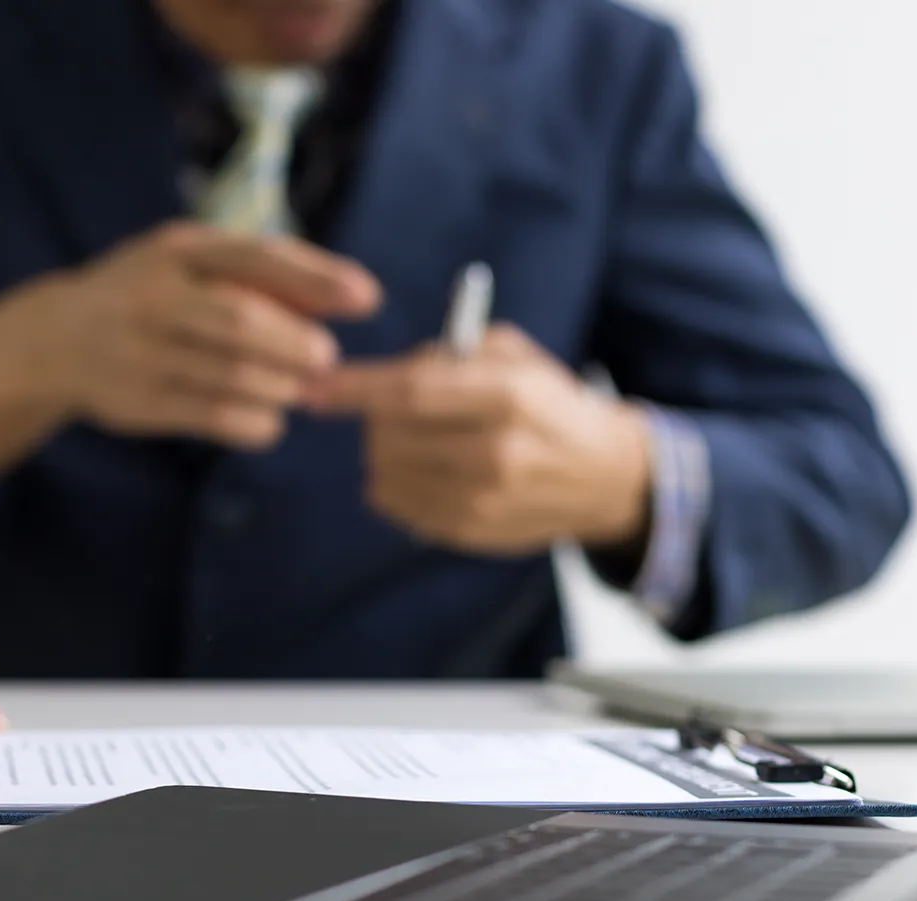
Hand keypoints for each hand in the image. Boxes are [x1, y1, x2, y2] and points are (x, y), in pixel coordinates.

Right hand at [0, 221, 381, 489]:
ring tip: (299, 390)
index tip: (368, 299)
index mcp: (178, 250)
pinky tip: (270, 418)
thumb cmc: (149, 294)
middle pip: (242, 320)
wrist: (55, 339)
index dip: (318, 279)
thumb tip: (350, 297)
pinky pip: (212, 417)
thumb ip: (262, 276)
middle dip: (297, 344)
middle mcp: (155, 296)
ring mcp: (143, 351)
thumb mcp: (192, 263)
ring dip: (281, 387)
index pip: (258, 257)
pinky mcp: (139, 401)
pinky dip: (255, 422)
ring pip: (231, 374)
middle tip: (326, 361)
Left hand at [308, 324, 653, 556]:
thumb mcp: (516, 358)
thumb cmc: (549, 405)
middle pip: (391, 435)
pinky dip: (392, 486)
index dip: (355, 389)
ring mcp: (483, 500)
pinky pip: (401, 508)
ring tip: (405, 440)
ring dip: (379, 454)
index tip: (314, 388)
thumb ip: (452, 352)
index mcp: (510, 396)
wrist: (601, 476)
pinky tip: (416, 471)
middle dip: (371, 419)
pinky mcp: (471, 532)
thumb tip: (385, 371)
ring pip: (387, 476)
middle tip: (382, 411)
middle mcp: (497, 452)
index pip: (411, 391)